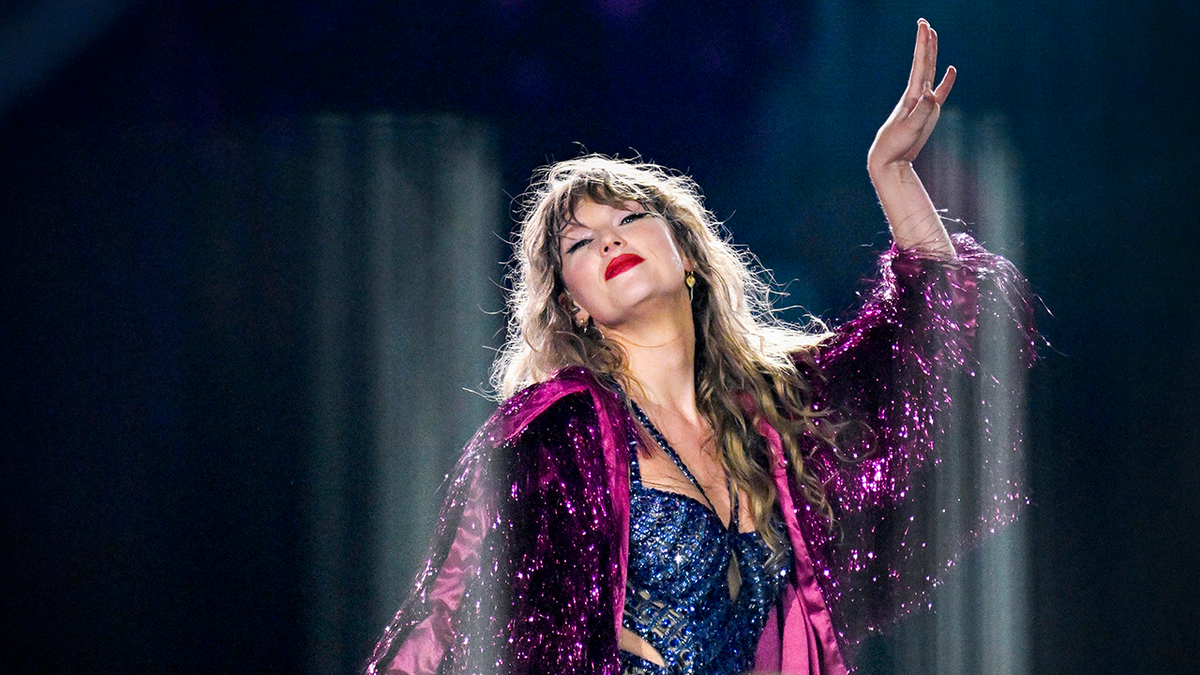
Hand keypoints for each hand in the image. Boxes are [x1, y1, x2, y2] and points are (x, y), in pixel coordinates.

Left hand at [868, 19, 955, 172]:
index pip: (920, 64)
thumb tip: (931, 93)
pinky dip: (946, 82)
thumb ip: (922, 111)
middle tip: (924, 22)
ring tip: (933, 37)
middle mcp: (917, 95)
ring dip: (932, 55)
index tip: (924, 25)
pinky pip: (941, 93)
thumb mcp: (910, 128)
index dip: (922, 44)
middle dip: (924, 42)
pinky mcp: (929, 113)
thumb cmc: (896, 144)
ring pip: (930, 72)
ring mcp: (924, 102)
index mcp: (912, 95)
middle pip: (923, 63)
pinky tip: (951, 70)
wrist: (889, 158)